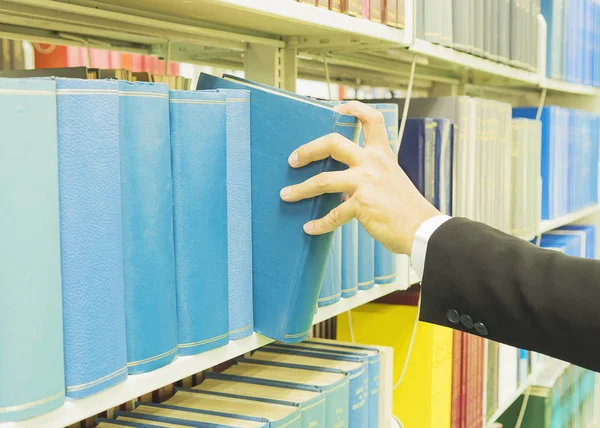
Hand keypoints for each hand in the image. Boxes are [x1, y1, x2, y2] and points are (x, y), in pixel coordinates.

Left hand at [279, 101, 440, 254]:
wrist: (423, 230)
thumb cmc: (407, 209)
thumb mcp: (393, 180)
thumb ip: (371, 174)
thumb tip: (344, 182)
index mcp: (382, 155)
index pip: (371, 119)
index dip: (353, 109)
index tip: (336, 109)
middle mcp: (373, 163)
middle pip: (333, 142)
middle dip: (308, 150)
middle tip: (293, 159)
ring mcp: (366, 182)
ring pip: (324, 180)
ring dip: (301, 189)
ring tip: (286, 195)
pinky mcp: (362, 204)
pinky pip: (333, 214)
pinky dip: (319, 223)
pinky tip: (310, 228)